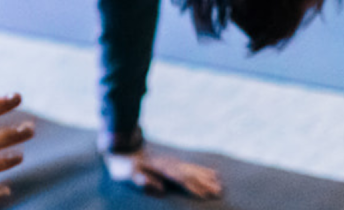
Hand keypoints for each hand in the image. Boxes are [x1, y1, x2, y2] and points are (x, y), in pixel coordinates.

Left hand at [102, 146, 222, 198]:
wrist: (123, 149)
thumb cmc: (123, 166)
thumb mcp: (126, 173)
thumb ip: (140, 179)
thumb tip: (158, 188)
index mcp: (159, 168)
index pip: (179, 178)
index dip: (192, 187)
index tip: (204, 195)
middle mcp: (169, 164)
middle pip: (190, 174)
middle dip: (205, 183)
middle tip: (218, 192)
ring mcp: (173, 162)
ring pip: (194, 170)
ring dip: (207, 177)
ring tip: (220, 185)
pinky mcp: (174, 163)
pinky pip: (192, 167)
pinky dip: (204, 170)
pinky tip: (214, 174)